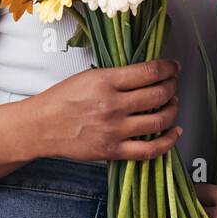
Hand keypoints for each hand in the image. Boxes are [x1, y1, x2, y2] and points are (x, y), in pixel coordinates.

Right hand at [33, 60, 182, 162]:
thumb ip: (118, 76)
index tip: (173, 67)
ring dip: (173, 109)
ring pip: (159, 120)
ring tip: (173, 103)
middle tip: (173, 84)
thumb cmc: (62, 99)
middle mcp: (113, 105)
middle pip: (158, 94)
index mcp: (106, 82)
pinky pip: (150, 149)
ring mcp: (114, 130)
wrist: (41, 127)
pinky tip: (175, 132)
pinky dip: (168, 141)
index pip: (149, 72)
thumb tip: (148, 74)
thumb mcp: (89, 77)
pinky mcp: (114, 150)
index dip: (168, 68)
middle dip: (172, 87)